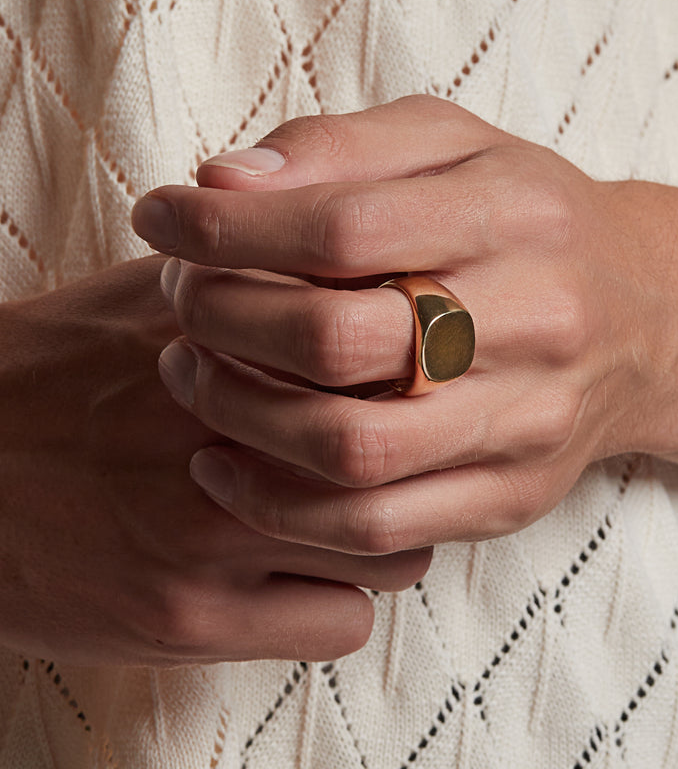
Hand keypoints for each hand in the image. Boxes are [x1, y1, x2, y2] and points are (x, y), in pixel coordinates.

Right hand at [0, 257, 429, 664]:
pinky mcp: (194, 620)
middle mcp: (237, 439)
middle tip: (377, 463)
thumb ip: (246, 280)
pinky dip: (334, 605)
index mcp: (236, 351)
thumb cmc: (54, 377)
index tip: (406, 393)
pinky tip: (294, 582)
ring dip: (377, 539)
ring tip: (330, 524)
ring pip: (394, 553)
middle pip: (410, 460)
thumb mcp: (147, 299)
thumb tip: (336, 262)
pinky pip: (343, 626)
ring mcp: (218, 536)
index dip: (412, 380)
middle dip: (408, 462)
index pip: (391, 366)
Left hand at [131, 95, 677, 556]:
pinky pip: (376, 526)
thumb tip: (220, 182)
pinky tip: (225, 464)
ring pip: (351, 449)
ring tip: (190, 374)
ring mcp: (525, 425)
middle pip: (338, 344)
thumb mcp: (453, 145)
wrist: (646, 321)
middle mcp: (534, 325)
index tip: (162, 219)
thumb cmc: (530, 221)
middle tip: (178, 300)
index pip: (343, 230)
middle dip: (223, 320)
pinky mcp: (512, 496)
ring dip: (238, 415)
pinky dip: (276, 507)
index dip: (228, 229)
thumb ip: (338, 149)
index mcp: (516, 218)